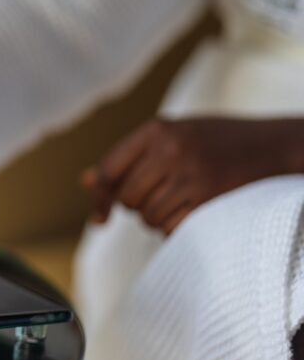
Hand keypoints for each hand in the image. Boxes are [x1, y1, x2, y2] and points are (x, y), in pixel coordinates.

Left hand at [82, 117, 303, 234]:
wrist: (274, 145)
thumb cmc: (215, 141)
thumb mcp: (173, 135)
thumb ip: (130, 157)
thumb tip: (86, 182)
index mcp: (157, 130)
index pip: (109, 170)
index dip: (100, 196)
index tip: (99, 217)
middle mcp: (171, 150)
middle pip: (128, 199)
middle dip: (138, 206)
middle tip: (160, 197)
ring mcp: (191, 176)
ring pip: (148, 217)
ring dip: (158, 219)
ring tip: (181, 201)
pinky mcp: (210, 201)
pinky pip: (172, 229)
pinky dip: (176, 229)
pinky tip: (193, 212)